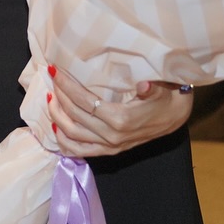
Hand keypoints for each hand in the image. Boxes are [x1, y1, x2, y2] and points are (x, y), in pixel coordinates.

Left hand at [47, 67, 192, 158]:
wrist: (173, 117)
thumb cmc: (163, 99)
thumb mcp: (160, 90)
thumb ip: (150, 88)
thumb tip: (144, 84)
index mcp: (121, 119)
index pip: (84, 101)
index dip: (67, 86)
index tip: (54, 70)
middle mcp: (112, 136)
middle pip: (74, 116)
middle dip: (59, 96)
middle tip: (51, 80)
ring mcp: (109, 147)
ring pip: (72, 136)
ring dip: (57, 117)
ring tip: (50, 99)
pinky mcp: (109, 152)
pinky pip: (80, 152)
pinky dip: (64, 142)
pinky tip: (56, 127)